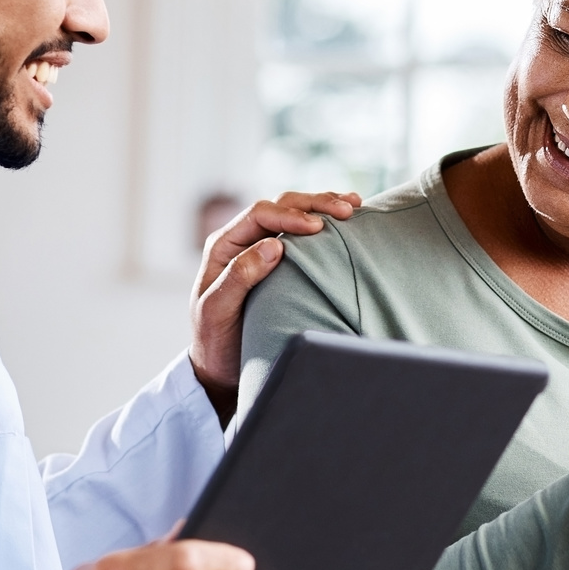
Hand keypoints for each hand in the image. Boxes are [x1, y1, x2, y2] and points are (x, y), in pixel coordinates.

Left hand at [189, 191, 359, 420]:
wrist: (218, 365)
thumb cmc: (214, 341)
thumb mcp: (218, 310)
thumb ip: (239, 276)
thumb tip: (274, 245)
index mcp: (223, 245)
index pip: (259, 215)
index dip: (289, 216)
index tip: (318, 227)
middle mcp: (242, 240)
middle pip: (280, 206)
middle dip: (314, 204)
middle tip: (347, 210)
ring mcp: (260, 248)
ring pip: (293, 213)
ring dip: (323, 206)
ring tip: (354, 205)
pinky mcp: (278, 261)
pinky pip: (301, 234)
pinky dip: (324, 223)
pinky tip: (346, 222)